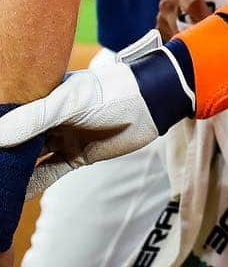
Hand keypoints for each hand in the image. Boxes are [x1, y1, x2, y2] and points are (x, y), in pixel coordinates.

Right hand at [0, 31, 180, 198]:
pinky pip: (47, 172)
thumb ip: (36, 118)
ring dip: (14, 170)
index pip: (15, 114)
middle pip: (20, 139)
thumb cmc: (113, 92)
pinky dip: (31, 184)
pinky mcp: (76, 155)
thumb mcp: (72, 102)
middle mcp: (52, 117)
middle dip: (4, 152)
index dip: (1, 128)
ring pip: (30, 158)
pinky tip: (13, 195)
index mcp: (48, 96)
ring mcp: (64, 137)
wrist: (152, 105)